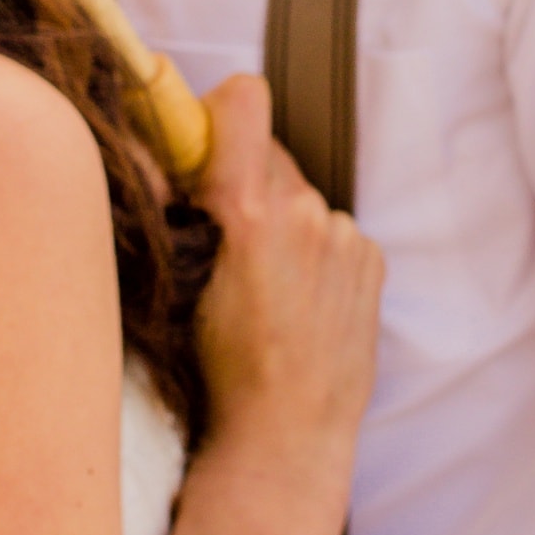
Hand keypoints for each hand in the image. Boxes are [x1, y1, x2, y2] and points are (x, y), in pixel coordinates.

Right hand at [189, 73, 384, 484]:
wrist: (290, 431)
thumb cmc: (224, 370)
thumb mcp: (181, 287)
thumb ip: (182, 216)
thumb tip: (164, 162)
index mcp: (252, 213)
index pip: (243, 103)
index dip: (217, 111)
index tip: (199, 139)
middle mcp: (308, 214)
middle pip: (266, 160)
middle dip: (241, 184)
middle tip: (218, 236)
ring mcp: (346, 237)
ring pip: (299, 200)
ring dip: (280, 223)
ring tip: (262, 285)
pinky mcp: (370, 259)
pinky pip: (331, 233)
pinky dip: (314, 251)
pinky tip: (297, 299)